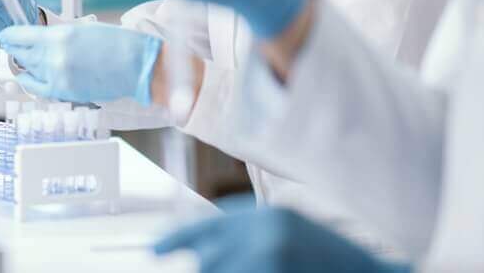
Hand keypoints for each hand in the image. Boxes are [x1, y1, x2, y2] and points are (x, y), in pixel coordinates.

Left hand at [0, 23, 161, 104]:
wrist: (136, 66)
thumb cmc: (116, 43)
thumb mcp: (81, 29)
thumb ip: (55, 34)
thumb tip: (35, 37)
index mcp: (59, 36)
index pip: (20, 35)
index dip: (10, 34)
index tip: (6, 34)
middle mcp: (54, 58)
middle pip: (21, 53)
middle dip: (14, 47)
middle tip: (10, 43)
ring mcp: (58, 77)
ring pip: (28, 69)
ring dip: (22, 61)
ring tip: (21, 56)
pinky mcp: (64, 92)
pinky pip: (36, 87)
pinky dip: (28, 80)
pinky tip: (26, 75)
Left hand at [154, 197, 410, 272]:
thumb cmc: (331, 261)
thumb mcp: (290, 231)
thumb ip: (249, 234)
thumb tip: (201, 254)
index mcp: (268, 216)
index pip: (207, 225)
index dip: (175, 238)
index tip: (152, 250)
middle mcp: (268, 235)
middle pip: (207, 262)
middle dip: (206, 271)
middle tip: (215, 268)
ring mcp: (272, 261)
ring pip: (216, 272)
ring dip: (222, 272)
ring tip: (256, 266)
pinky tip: (261, 270)